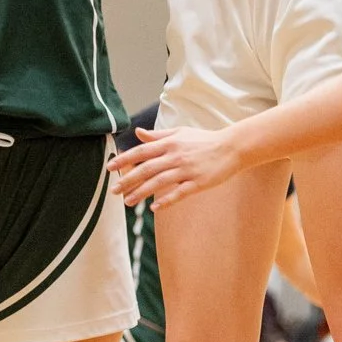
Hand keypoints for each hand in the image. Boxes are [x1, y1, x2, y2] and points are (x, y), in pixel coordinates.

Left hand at [109, 124, 241, 208]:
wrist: (232, 147)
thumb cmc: (204, 140)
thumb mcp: (180, 133)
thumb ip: (158, 135)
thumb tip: (138, 133)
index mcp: (170, 143)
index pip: (142, 151)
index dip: (125, 160)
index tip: (110, 168)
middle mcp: (176, 156)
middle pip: (147, 169)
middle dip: (128, 180)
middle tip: (114, 190)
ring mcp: (187, 169)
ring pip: (159, 182)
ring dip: (141, 193)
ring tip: (128, 202)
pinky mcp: (198, 182)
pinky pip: (179, 193)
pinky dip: (166, 200)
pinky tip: (154, 208)